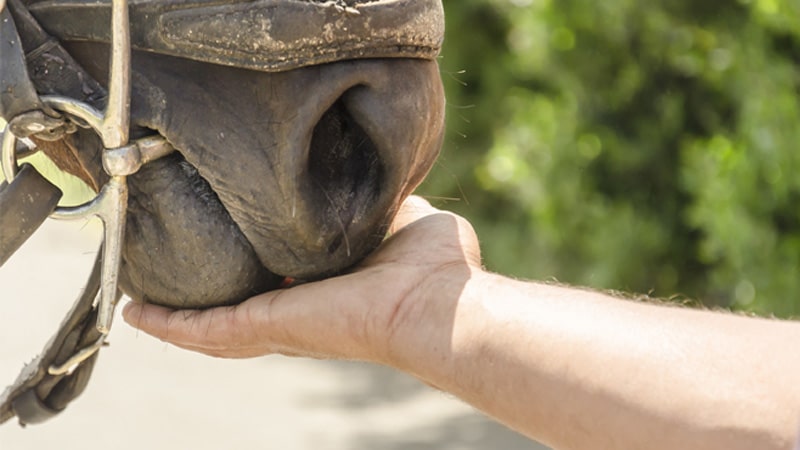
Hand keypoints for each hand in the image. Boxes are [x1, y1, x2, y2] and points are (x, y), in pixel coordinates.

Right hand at [122, 196, 481, 364]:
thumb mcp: (397, 217)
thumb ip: (374, 204)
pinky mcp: (269, 325)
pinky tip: (138, 314)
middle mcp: (297, 312)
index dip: (249, 271)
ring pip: (212, 326)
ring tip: (136, 302)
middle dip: (198, 299)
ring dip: (174, 316)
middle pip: (235, 311)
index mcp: (326, 290)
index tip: (225, 250)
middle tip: (161, 282)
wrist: (436, 299)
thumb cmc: (433, 268)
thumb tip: (370, 182)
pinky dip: (173, 325)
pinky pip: (208, 330)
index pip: (276, 285)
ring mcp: (280, 323)